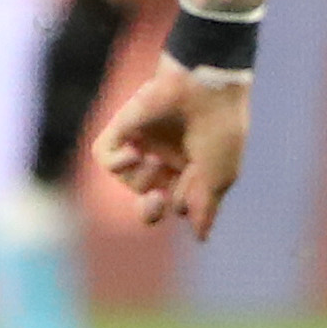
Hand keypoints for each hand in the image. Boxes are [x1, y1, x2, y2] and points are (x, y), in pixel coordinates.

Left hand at [96, 60, 251, 236]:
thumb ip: (205, 209)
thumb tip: (201, 238)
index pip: (177, 202)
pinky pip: (105, 157)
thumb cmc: (221, 133)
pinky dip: (117, 162)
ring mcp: (145, 143)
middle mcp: (168, 158)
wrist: (206, 89)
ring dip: (140, 180)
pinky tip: (134, 152)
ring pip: (128, 181)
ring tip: (155, 160)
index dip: (179, 207)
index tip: (189, 199)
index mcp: (194, 168)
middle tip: (156, 201)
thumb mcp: (220, 177)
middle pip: (148, 198)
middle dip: (149, 211)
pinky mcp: (124, 128)